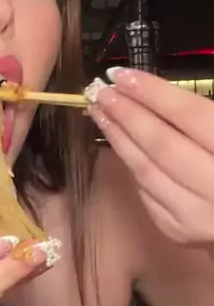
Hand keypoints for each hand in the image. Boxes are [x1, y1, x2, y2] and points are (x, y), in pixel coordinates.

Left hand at [87, 67, 213, 246]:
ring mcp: (196, 214)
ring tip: (101, 112)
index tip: (121, 75)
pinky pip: (146, 192)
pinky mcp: (180, 230)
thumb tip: (157, 93)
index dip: (154, 94)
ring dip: (119, 139)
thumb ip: (205, 114)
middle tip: (102, 92)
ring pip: (147, 172)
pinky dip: (132, 165)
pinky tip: (120, 144)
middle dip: (128, 115)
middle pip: (162, 145)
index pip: (191, 116)